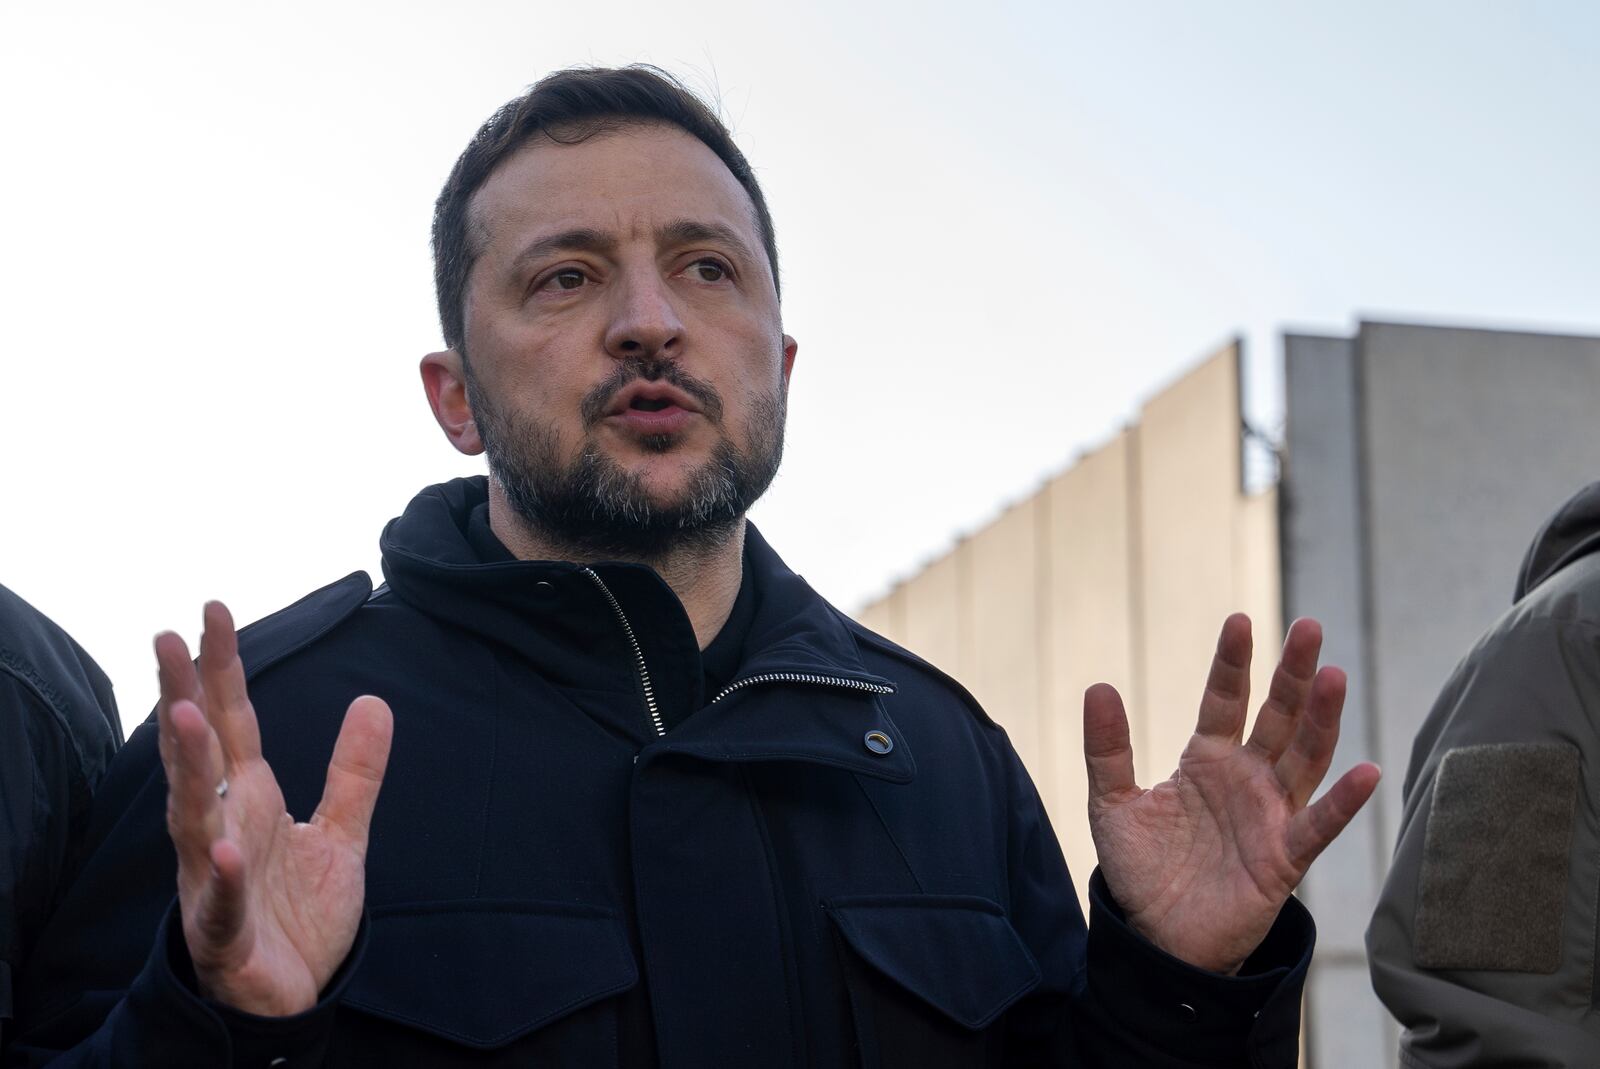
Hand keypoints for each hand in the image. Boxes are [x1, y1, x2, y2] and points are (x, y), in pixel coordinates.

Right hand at [155, 601, 392, 1015]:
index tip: (213, 611)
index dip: (222, 669)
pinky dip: (216, 878)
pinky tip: (221, 849)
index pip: (232, 721)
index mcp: (250, 798)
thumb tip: (374, 700)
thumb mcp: (341, 834)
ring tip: (184, 718)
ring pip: (193, 817)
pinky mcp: (224, 931)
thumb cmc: (299, 912)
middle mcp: (222, 827)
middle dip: (182, 697)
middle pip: (198, 753)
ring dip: (188, 770)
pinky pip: (218, 902)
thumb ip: (354, 772)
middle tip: (169, 639)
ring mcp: (214, 878)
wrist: (290, 996)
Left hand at [1083, 614, 1378, 973]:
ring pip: (1304, 757)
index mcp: (1207, 759)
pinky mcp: (1284, 858)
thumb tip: (1099, 686)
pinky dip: (1343, 801)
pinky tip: (1366, 771)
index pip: (1225, 700)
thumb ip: (1107, 749)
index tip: (1239, 621)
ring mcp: (1270, 814)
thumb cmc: (1142, 869)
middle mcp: (1246, 778)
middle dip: (1292, 674)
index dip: (1232, 663)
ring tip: (1332, 676)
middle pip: (1277, 716)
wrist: (1157, 937)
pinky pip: (1319, 825)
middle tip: (1308, 627)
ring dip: (1321, 719)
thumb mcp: (1113, 803)